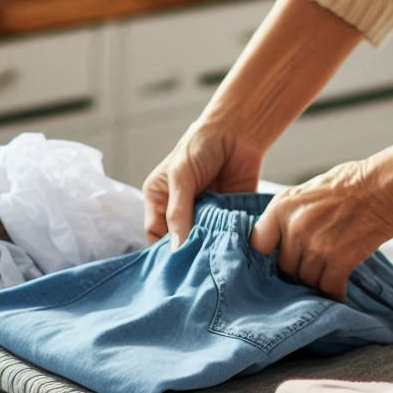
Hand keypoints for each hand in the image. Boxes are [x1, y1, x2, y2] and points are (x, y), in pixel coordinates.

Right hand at [142, 117, 265, 248]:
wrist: (238, 131)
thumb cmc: (201, 145)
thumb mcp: (181, 176)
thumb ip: (177, 211)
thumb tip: (176, 247)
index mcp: (158, 198)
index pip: (155, 233)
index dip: (164, 247)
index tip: (178, 260)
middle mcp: (179, 209)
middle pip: (179, 240)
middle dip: (188, 249)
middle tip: (198, 261)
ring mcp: (204, 213)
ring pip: (202, 240)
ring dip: (209, 245)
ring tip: (215, 252)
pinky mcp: (227, 214)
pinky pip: (224, 234)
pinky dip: (227, 239)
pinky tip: (230, 244)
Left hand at [250, 159, 392, 300]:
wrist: (387, 186)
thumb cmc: (354, 183)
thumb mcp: (310, 190)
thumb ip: (292, 215)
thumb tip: (283, 239)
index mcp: (283, 206)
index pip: (259, 244)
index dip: (270, 254)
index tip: (279, 257)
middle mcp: (295, 227)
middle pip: (285, 267)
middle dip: (298, 269)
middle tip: (313, 265)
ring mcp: (316, 245)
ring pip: (306, 280)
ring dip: (317, 281)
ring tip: (329, 274)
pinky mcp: (340, 260)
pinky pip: (328, 289)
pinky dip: (335, 292)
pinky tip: (340, 289)